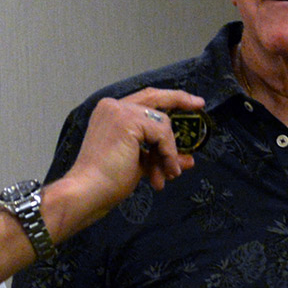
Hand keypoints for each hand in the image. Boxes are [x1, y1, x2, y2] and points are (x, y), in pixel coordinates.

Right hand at [63, 88, 204, 218]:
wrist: (88, 191)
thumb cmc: (107, 181)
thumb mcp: (140, 164)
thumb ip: (160, 156)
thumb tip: (186, 160)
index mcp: (111, 113)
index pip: (145, 100)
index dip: (169, 99)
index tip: (191, 103)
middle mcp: (113, 106)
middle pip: (155, 96)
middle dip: (180, 99)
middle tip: (199, 105)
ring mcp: (120, 111)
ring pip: (162, 123)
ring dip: (169, 152)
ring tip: (168, 175)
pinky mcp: (127, 121)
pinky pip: (162, 134)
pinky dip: (167, 153)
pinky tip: (162, 172)